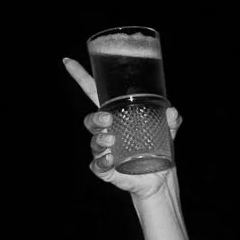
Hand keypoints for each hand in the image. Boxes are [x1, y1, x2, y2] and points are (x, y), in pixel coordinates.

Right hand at [63, 57, 181, 198]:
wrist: (161, 179)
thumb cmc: (159, 148)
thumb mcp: (168, 131)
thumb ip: (171, 120)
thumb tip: (172, 111)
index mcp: (116, 116)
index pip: (94, 94)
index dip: (81, 77)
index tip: (67, 61)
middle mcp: (107, 132)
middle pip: (90, 120)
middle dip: (95, 118)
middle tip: (108, 119)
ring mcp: (105, 151)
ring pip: (93, 142)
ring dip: (99, 139)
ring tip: (111, 140)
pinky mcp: (107, 169)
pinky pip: (97, 166)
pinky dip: (101, 162)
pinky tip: (110, 159)